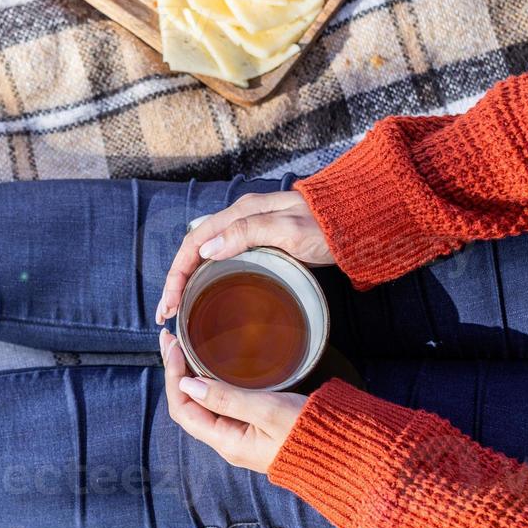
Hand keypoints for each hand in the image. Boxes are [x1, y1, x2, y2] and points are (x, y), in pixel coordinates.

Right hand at [155, 190, 333, 323]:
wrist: (359, 222)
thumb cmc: (328, 228)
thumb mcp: (288, 230)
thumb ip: (248, 233)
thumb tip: (206, 249)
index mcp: (241, 213)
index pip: (194, 243)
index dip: (176, 275)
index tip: (169, 304)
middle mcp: (240, 218)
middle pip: (195, 249)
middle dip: (177, 281)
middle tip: (167, 314)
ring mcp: (251, 229)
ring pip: (207, 255)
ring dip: (189, 281)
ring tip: (179, 307)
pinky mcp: (262, 241)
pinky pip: (224, 258)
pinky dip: (207, 277)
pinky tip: (207, 292)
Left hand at [160, 329, 305, 473]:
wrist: (344, 451)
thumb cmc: (310, 431)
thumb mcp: (268, 410)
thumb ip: (227, 398)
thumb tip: (186, 384)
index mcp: (228, 442)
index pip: (182, 410)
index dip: (172, 376)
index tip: (173, 346)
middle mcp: (228, 442)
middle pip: (188, 407)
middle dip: (175, 373)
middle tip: (171, 340)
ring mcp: (240, 437)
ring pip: (202, 405)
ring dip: (189, 377)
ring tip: (182, 349)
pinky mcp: (253, 429)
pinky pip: (220, 405)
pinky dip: (208, 384)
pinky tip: (209, 368)